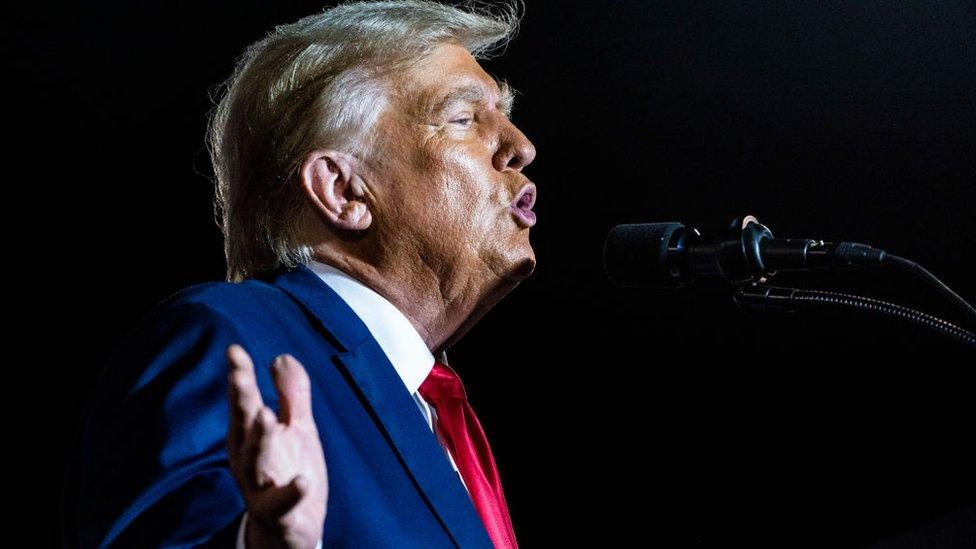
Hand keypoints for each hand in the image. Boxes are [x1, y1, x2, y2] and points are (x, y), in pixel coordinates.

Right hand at [226, 344, 327, 548]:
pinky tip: (302, 481)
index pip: (243, 402)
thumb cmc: (290, 472)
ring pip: (255, 464)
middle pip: (244, 428)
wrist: (291, 530)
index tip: (234, 350)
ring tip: (267, 416)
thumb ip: (291, 395)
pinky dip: (290, 494)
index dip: (239, 376)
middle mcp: (249, 461)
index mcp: (251, 437)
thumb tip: (281, 357)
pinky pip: (282, 505)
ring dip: (260, 441)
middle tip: (240, 376)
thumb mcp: (297, 429)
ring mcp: (261, 488)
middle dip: (241, 402)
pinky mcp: (279, 515)